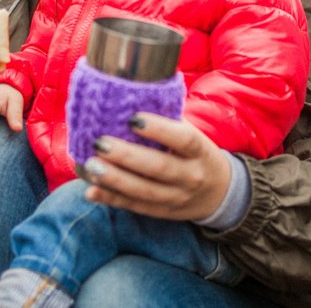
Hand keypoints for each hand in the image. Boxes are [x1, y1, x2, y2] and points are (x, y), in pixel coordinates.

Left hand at [82, 114, 231, 221]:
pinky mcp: (161, 212)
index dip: (159, 129)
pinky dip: (111, 199)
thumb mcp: (195, 137)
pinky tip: (91, 191)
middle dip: (127, 155)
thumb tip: (134, 98)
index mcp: (200, 151)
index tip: (133, 119)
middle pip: (158, 167)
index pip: (183, 139)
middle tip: (100, 142)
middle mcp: (191, 176)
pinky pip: (134, 206)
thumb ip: (170, 121)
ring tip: (92, 164)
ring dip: (114, 178)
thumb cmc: (197, 154)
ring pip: (143, 190)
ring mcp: (176, 197)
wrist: (219, 193)